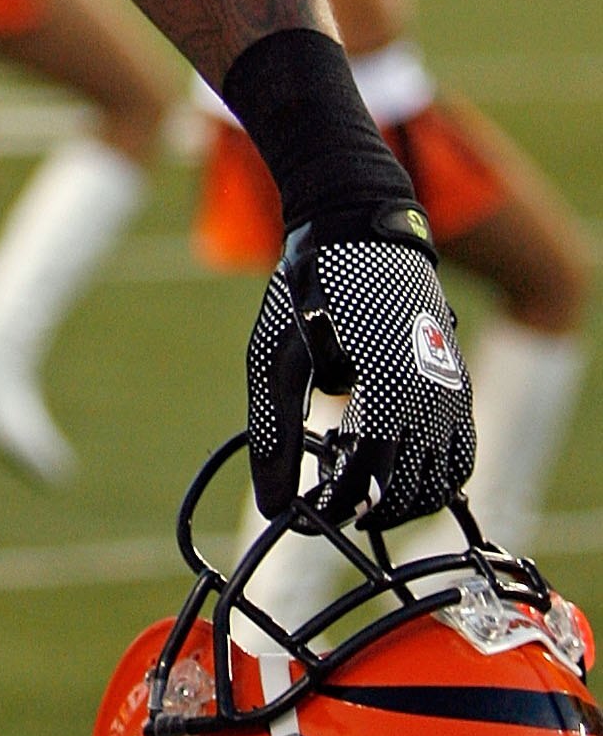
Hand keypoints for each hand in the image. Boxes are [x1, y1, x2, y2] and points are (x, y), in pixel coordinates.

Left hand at [247, 205, 474, 528]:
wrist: (358, 224)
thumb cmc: (309, 289)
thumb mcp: (277, 358)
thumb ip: (275, 434)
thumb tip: (274, 509)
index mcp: (388, 392)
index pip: (371, 484)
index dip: (339, 506)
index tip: (309, 510)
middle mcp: (433, 397)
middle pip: (411, 491)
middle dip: (372, 506)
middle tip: (333, 500)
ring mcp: (453, 390)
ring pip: (445, 480)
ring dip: (406, 498)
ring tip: (362, 488)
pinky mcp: (458, 381)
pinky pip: (461, 451)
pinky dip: (436, 475)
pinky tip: (395, 466)